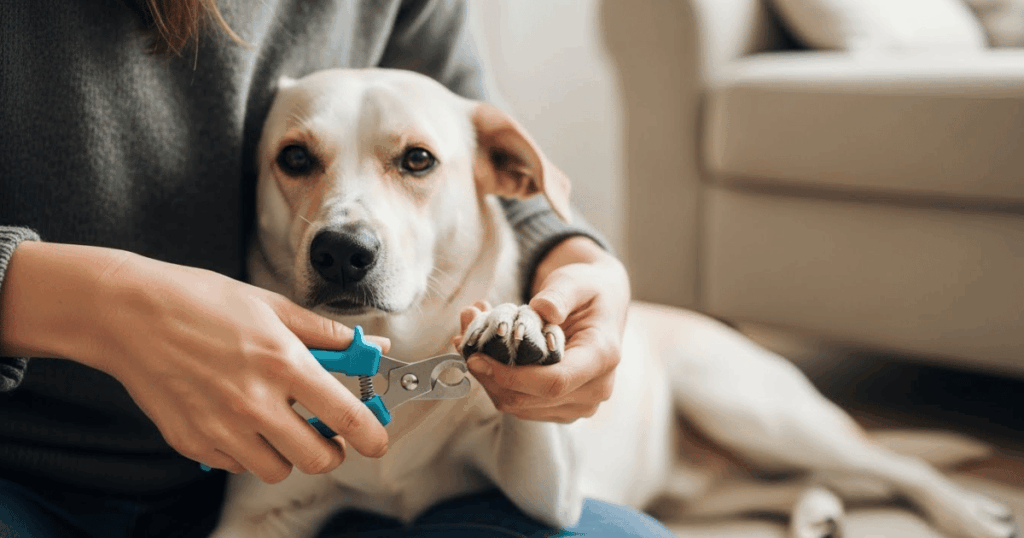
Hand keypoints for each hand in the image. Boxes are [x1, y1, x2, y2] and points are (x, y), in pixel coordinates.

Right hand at [0, 242, 388, 482]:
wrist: (128, 314)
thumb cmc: (201, 302)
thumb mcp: (272, 306)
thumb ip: (327, 334)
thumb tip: (370, 345)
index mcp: (283, 363)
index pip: (347, 416)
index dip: (372, 435)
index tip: (377, 440)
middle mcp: (255, 402)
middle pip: (318, 458)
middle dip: (331, 449)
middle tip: (325, 431)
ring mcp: (221, 428)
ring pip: (278, 469)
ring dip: (288, 453)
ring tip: (278, 422)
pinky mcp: (193, 442)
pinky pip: (237, 464)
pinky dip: (246, 450)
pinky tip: (238, 419)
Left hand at [462, 236, 628, 422]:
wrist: (600, 305)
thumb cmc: (588, 290)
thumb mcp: (575, 281)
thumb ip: (559, 294)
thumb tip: (543, 309)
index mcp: (603, 357)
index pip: (554, 382)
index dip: (512, 376)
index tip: (477, 357)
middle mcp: (595, 388)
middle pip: (529, 399)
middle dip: (488, 373)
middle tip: (461, 335)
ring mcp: (578, 403)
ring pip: (518, 406)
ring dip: (486, 377)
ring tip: (468, 337)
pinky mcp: (560, 407)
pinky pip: (519, 404)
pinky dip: (495, 381)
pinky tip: (482, 353)